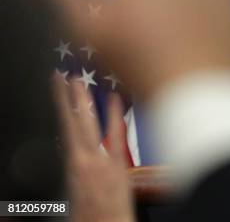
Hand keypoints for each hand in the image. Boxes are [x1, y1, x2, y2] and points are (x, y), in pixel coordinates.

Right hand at [52, 76, 134, 221]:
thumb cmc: (86, 216)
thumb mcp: (68, 192)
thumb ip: (67, 169)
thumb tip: (62, 151)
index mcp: (72, 166)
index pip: (64, 127)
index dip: (60, 104)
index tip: (57, 85)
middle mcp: (85, 160)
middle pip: (75, 122)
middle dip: (69, 98)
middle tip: (65, 75)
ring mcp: (103, 161)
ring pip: (92, 126)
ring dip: (86, 103)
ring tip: (81, 82)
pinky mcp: (120, 167)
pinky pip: (118, 137)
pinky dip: (116, 117)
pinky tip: (116, 98)